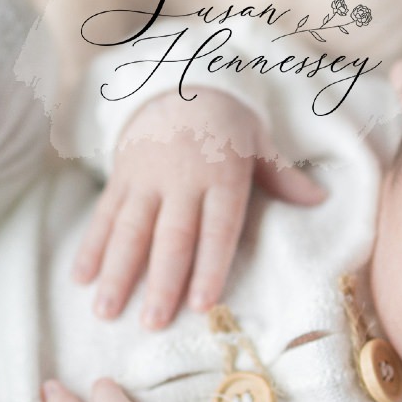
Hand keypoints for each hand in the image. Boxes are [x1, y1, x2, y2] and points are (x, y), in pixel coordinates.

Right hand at [74, 88, 326, 329]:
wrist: (178, 79)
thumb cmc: (226, 121)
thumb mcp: (259, 140)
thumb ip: (282, 175)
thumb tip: (321, 199)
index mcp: (222, 174)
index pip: (217, 227)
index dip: (210, 266)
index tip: (201, 305)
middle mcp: (182, 179)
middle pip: (171, 236)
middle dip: (160, 281)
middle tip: (152, 323)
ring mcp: (146, 177)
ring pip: (130, 229)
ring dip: (116, 272)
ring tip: (105, 311)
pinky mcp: (121, 175)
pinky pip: (104, 213)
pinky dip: (91, 246)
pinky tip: (80, 278)